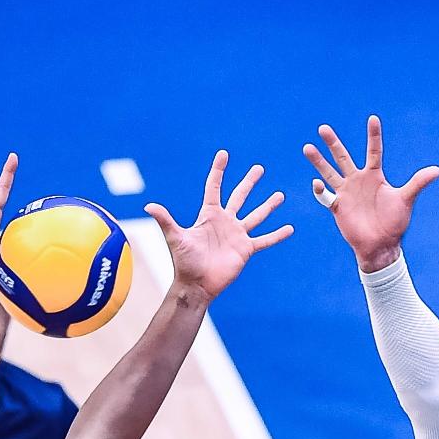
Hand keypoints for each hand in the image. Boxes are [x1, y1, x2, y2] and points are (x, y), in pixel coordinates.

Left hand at [146, 151, 291, 302]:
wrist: (196, 285)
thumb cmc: (184, 262)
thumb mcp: (176, 238)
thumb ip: (165, 220)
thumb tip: (148, 205)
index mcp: (208, 215)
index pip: (214, 187)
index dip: (219, 170)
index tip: (224, 154)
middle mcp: (225, 222)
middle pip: (239, 197)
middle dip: (249, 182)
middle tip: (258, 168)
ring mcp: (237, 235)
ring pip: (256, 216)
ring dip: (268, 206)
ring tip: (280, 195)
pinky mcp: (245, 249)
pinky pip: (264, 240)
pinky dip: (277, 235)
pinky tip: (289, 228)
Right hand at [304, 117, 438, 273]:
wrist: (381, 245)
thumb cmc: (394, 223)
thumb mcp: (406, 200)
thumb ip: (418, 183)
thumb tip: (437, 170)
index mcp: (374, 176)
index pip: (374, 151)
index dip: (373, 135)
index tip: (373, 118)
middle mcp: (358, 181)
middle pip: (343, 157)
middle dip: (333, 143)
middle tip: (323, 128)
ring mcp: (346, 193)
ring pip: (329, 172)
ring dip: (318, 162)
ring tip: (307, 147)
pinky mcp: (338, 207)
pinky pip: (326, 196)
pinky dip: (321, 191)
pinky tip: (317, 183)